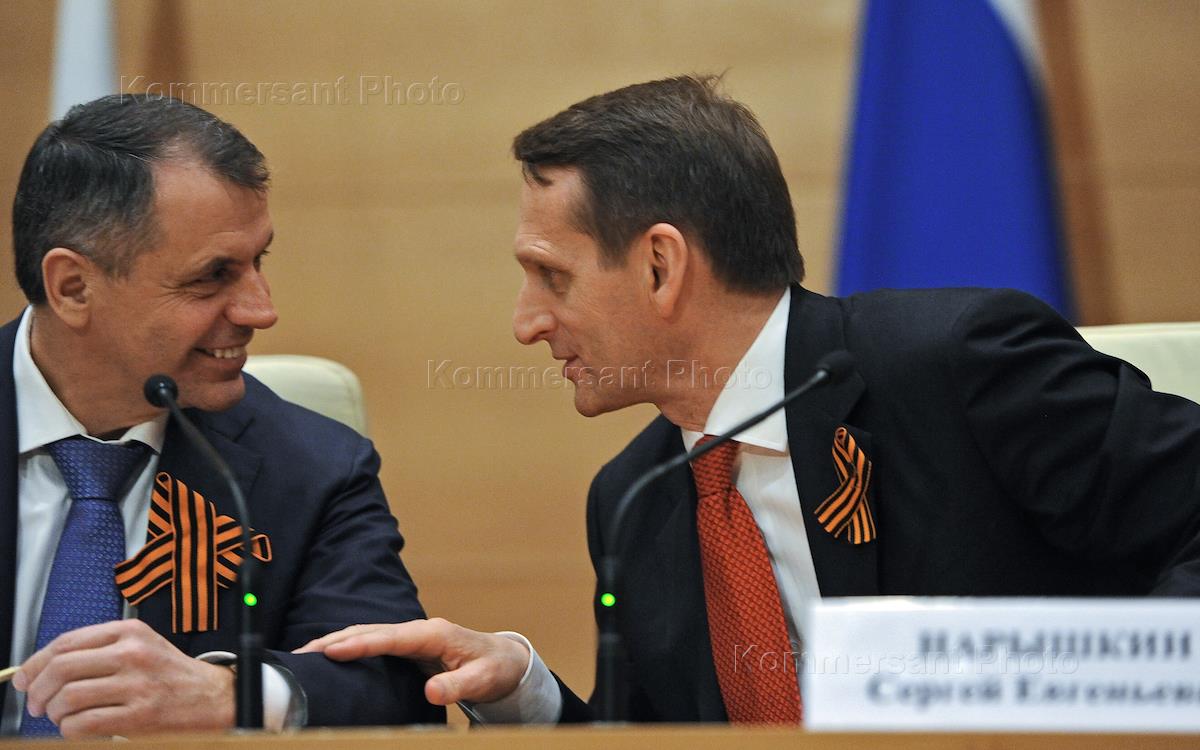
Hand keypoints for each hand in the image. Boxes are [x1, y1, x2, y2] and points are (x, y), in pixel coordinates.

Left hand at [12, 620, 233, 737]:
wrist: (213, 698)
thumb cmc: (172, 675)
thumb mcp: (141, 647)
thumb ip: (99, 651)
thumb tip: (42, 670)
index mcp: (130, 631)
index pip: (66, 642)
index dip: (35, 663)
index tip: (24, 678)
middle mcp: (132, 653)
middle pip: (62, 668)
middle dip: (37, 691)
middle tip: (35, 704)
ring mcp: (137, 684)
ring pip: (68, 697)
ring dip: (53, 713)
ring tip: (59, 717)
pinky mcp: (139, 715)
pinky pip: (84, 724)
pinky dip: (69, 730)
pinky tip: (76, 729)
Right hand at [295, 618, 528, 704]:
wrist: (504, 660)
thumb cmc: (494, 669)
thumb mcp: (482, 680)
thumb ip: (457, 686)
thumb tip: (431, 691)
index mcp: (434, 635)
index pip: (391, 637)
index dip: (361, 643)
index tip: (331, 650)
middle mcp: (419, 630)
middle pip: (372, 631)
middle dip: (337, 639)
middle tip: (302, 654)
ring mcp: (412, 636)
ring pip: (369, 633)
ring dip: (338, 641)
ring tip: (305, 653)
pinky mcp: (408, 646)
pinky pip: (374, 642)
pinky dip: (350, 645)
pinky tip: (330, 655)